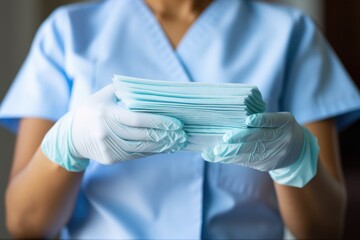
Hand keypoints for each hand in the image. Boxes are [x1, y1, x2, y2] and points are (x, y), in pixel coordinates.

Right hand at [41, 85, 186, 170]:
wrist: (71, 136)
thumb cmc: (91, 110)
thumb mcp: (103, 96)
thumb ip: (124, 90)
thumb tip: (150, 90)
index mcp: (106, 114)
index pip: (137, 119)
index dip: (159, 122)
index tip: (176, 123)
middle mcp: (106, 132)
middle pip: (142, 136)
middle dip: (165, 136)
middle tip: (182, 135)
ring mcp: (108, 148)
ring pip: (141, 149)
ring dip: (162, 146)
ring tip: (177, 142)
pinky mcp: (111, 158)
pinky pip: (136, 156)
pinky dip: (151, 152)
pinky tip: (163, 148)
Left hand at [202, 112, 318, 186]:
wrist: (298, 150)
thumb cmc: (282, 128)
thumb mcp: (280, 119)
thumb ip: (264, 118)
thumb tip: (242, 120)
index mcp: (283, 123)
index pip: (271, 121)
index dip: (260, 120)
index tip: (247, 120)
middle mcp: (280, 139)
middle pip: (257, 140)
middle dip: (239, 141)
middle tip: (223, 140)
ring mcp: (273, 154)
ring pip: (249, 153)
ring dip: (230, 153)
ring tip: (215, 152)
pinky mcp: (265, 165)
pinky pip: (247, 161)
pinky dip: (232, 159)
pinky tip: (219, 157)